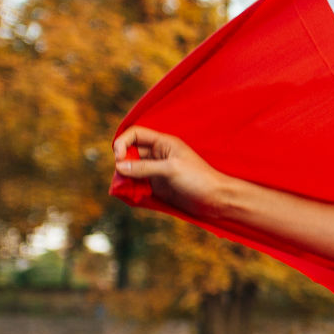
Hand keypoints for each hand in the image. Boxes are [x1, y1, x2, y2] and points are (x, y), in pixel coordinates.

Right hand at [112, 126, 231, 216]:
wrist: (215, 199)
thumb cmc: (198, 179)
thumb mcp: (171, 169)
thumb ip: (144, 167)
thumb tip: (119, 166)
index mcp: (163, 143)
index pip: (135, 134)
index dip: (122, 142)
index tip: (119, 157)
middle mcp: (157, 154)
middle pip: (129, 152)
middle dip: (121, 162)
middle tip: (121, 176)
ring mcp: (155, 170)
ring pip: (130, 169)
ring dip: (123, 177)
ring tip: (123, 187)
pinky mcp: (156, 186)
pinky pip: (137, 183)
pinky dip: (129, 188)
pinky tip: (128, 193)